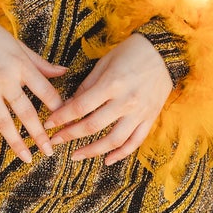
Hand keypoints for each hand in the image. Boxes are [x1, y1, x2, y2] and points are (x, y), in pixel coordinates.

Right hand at [0, 14, 64, 162]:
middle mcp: (5, 80)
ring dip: (16, 143)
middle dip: (40, 134)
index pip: (45, 92)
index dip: (57, 108)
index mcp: (21, 66)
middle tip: (49, 151)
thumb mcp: (19, 45)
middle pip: (26, 113)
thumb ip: (40, 63)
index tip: (64, 123)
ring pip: (4, 122)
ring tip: (27, 158)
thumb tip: (64, 72)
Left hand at [48, 33, 171, 164]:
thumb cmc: (131, 52)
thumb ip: (87, 86)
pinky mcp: (150, 118)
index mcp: (112, 84)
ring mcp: (140, 112)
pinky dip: (121, 154)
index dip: (62, 117)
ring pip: (113, 140)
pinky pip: (135, 142)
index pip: (80, 107)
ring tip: (75, 155)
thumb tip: (70, 105)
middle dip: (70, 135)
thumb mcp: (105, 63)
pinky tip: (107, 160)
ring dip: (92, 151)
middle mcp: (126, 101)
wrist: (164, 51)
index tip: (49, 124)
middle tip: (55, 141)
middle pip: (93, 126)